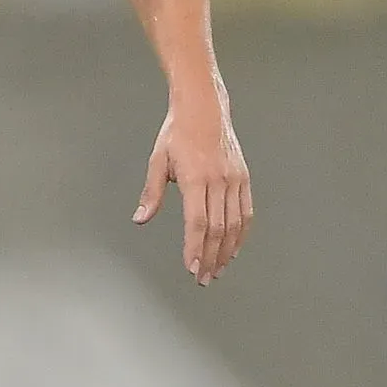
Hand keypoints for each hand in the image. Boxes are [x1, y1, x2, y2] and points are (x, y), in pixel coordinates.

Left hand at [132, 103, 251, 285]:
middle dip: (210, 258)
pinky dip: (241, 234)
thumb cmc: (178, 133)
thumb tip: (140, 218)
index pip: (197, 222)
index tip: (191, 268)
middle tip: (203, 278)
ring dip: (226, 251)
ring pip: (234, 224)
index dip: (195, 248)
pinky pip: (246, 212)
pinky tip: (233, 248)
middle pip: (218, 229)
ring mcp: (234, 179)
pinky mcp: (243, 178)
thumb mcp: (158, 160)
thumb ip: (151, 193)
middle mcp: (219, 181)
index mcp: (196, 178)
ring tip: (217, 270)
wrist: (204, 108)